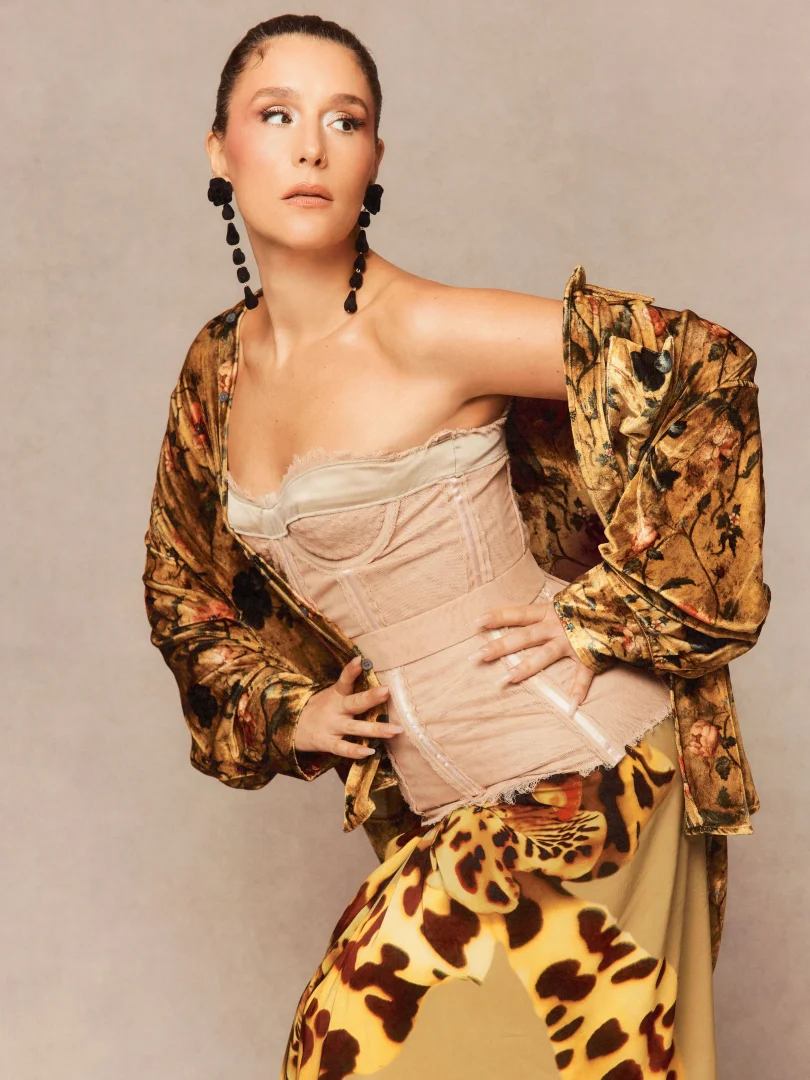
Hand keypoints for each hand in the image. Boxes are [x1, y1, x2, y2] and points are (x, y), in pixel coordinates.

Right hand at [294, 656, 401, 758]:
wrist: (291, 726)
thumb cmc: (320, 708)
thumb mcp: (331, 694)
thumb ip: (350, 688)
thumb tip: (377, 678)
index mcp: (336, 694)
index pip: (345, 679)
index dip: (352, 670)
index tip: (361, 660)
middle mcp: (336, 709)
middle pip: (354, 703)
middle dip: (371, 697)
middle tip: (387, 691)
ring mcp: (332, 727)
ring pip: (355, 728)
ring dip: (376, 729)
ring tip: (395, 730)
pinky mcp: (328, 743)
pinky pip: (343, 748)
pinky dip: (355, 751)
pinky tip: (370, 752)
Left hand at [468, 599, 595, 713]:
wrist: (619, 606)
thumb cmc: (585, 606)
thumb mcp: (562, 603)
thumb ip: (543, 613)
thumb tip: (519, 617)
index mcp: (548, 612)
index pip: (518, 614)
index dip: (498, 617)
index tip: (476, 623)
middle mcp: (557, 626)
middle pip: (523, 637)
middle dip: (500, 646)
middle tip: (477, 656)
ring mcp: (572, 641)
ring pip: (544, 656)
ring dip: (525, 668)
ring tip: (505, 679)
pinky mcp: (589, 655)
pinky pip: (582, 677)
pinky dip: (578, 692)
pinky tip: (571, 708)